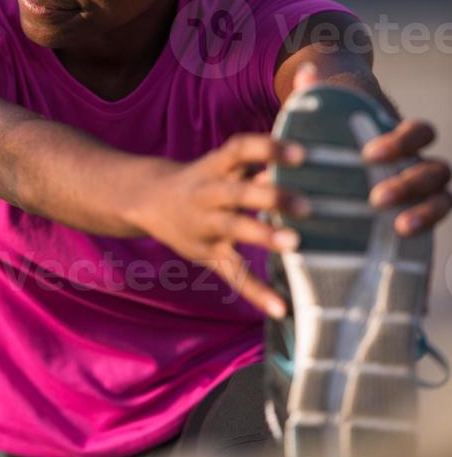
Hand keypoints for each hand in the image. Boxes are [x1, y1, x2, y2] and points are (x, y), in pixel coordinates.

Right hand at [125, 135, 309, 318]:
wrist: (151, 200)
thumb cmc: (204, 180)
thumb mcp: (222, 168)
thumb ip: (258, 170)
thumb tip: (302, 170)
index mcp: (214, 167)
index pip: (239, 149)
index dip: (268, 149)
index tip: (300, 154)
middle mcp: (208, 194)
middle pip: (238, 193)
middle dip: (271, 198)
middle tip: (306, 207)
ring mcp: (206, 225)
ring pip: (234, 228)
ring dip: (263, 235)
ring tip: (294, 243)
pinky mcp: (208, 254)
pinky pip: (231, 272)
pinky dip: (256, 291)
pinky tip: (280, 307)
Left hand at [294, 62, 451, 237]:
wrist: (344, 156)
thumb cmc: (337, 132)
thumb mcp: (326, 116)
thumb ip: (316, 94)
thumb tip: (305, 74)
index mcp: (403, 136)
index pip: (420, 133)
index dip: (401, 142)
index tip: (368, 154)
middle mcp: (420, 163)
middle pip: (436, 170)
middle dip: (410, 183)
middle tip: (375, 198)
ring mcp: (424, 192)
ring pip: (444, 198)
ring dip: (426, 212)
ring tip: (398, 226)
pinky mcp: (418, 215)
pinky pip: (434, 223)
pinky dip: (424, 229)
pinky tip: (401, 239)